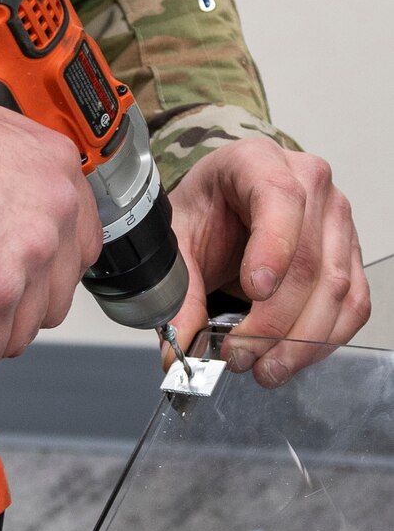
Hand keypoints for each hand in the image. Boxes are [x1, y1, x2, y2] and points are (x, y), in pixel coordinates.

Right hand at [0, 95, 102, 384]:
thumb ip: (7, 166)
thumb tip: (5, 199)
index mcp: (52, 164)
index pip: (78, 240)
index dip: (44, 267)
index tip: (19, 276)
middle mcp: (50, 210)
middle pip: (54, 291)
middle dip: (14, 304)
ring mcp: (24, 257)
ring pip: (21, 328)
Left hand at [168, 138, 368, 386]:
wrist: (223, 204)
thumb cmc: (206, 209)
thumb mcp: (178, 237)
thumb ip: (178, 289)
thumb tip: (178, 345)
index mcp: (258, 162)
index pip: (280, 198)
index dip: (273, 250)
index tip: (253, 292)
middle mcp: (309, 183)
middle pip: (309, 261)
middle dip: (275, 322)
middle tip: (240, 356)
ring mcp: (338, 219)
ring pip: (336, 289)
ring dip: (301, 341)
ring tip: (262, 369)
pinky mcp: (350, 254)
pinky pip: (353, 304)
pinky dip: (324, 340)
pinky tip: (292, 358)